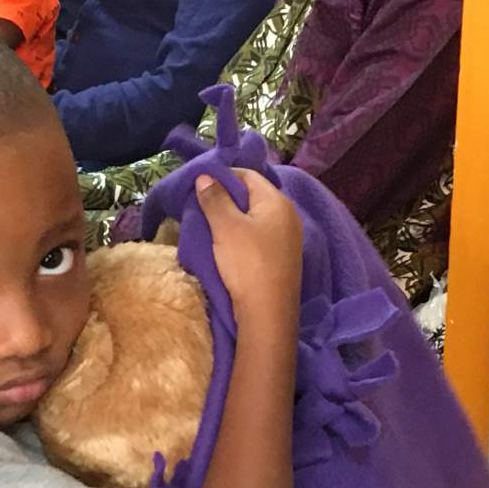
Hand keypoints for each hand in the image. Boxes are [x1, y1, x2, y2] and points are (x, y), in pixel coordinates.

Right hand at [195, 168, 302, 329]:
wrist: (268, 312)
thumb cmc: (247, 263)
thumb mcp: (226, 227)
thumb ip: (215, 198)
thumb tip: (205, 176)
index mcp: (277, 201)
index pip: (249, 175)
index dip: (223, 176)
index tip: (200, 186)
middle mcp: (288, 215)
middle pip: (253, 196)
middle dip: (227, 198)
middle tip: (202, 207)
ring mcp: (288, 239)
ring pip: (256, 218)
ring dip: (233, 219)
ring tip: (211, 226)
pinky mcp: (283, 259)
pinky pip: (260, 237)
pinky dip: (243, 236)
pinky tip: (228, 247)